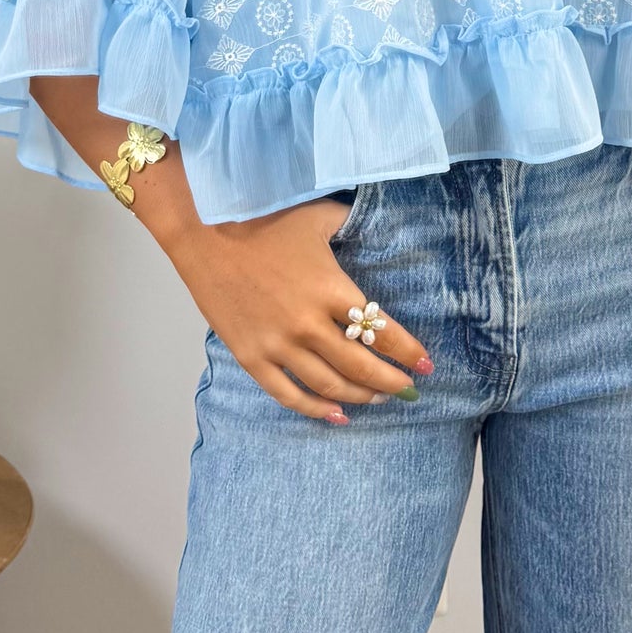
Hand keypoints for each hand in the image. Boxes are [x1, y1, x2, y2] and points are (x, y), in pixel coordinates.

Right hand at [161, 191, 432, 424]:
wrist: (204, 233)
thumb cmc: (263, 220)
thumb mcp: (318, 215)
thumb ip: (351, 223)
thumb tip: (378, 223)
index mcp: (330, 288)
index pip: (381, 330)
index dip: (408, 351)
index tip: (426, 365)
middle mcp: (309, 324)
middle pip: (361, 366)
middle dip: (391, 382)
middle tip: (409, 389)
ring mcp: (278, 345)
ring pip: (329, 385)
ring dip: (359, 396)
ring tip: (378, 399)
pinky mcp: (251, 357)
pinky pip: (288, 395)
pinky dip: (315, 410)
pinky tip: (336, 417)